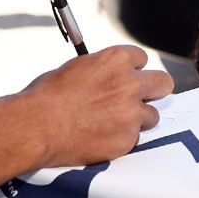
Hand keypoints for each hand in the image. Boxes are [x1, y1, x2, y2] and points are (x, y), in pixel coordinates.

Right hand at [0, 45, 171, 169]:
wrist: (36, 127)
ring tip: (110, 123)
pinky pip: (134, 138)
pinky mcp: (128, 139)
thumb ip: (102, 69)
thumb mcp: (76, 68)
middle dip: (152, 90)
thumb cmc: (47, 96)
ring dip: (137, 119)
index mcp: (116, 59)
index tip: (125, 77)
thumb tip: (109, 74)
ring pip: (152, 115)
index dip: (132, 69)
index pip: (142, 58)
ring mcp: (131, 113)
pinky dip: (121, 139)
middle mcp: (130, 84)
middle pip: (163, 83)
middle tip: (138, 99)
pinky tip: (99, 137)